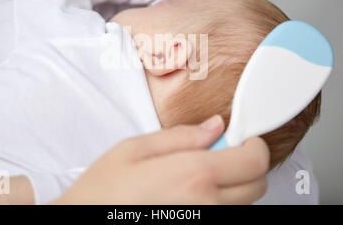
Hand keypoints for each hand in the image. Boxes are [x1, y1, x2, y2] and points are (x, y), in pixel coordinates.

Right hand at [54, 115, 268, 203]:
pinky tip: (188, 199)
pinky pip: (224, 217)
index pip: (254, 160)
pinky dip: (216, 204)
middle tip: (215, 157)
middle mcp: (208, 206)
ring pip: (242, 204)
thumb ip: (181, 136)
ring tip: (193, 181)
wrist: (85, 223)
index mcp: (194, 176)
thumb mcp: (134, 150)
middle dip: (244, 166)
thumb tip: (214, 127)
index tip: (244, 139)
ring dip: (229, 187)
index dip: (254, 145)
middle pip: (257, 185)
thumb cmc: (102, 194)